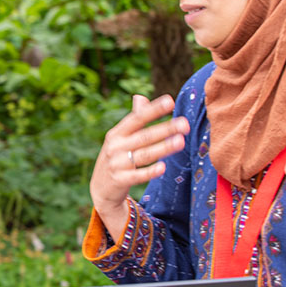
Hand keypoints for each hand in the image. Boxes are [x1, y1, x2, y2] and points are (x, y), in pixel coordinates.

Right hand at [89, 94, 188, 237]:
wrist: (100, 189)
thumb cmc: (116, 158)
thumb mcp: (119, 139)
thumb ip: (133, 120)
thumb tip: (140, 97)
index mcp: (116, 133)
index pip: (137, 118)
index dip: (153, 110)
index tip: (170, 101)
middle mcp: (116, 146)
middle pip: (144, 136)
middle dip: (165, 129)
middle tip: (185, 124)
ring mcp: (117, 164)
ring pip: (145, 154)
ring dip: (163, 147)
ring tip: (181, 141)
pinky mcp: (120, 180)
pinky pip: (138, 176)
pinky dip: (150, 171)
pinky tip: (163, 167)